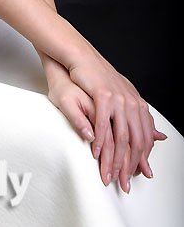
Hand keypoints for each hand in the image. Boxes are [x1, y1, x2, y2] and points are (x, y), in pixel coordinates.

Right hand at [47, 68, 166, 190]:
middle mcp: (132, 103)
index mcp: (137, 105)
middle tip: (124, 183)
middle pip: (135, 142)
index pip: (146, 138)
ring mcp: (119, 100)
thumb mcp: (124, 98)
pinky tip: (96, 153)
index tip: (137, 175)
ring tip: (108, 174)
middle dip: (130, 166)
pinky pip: (103, 125)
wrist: (81, 57)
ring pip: (120, 137)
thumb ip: (141, 118)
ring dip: (114, 160)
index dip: (142, 159)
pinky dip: (100, 142)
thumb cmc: (98, 78)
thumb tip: (160, 137)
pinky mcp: (103, 96)